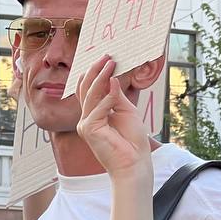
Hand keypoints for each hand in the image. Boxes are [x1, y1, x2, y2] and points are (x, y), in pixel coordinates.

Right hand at [75, 55, 151, 179]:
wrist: (134, 162)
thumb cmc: (132, 140)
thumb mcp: (126, 111)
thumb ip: (116, 96)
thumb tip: (111, 78)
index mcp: (94, 114)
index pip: (89, 90)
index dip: (96, 73)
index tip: (107, 59)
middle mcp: (87, 118)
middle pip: (86, 89)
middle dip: (95, 71)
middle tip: (106, 56)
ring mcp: (85, 124)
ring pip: (90, 95)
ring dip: (101, 77)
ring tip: (110, 63)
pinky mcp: (89, 130)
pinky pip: (98, 108)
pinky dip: (109, 98)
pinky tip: (116, 88)